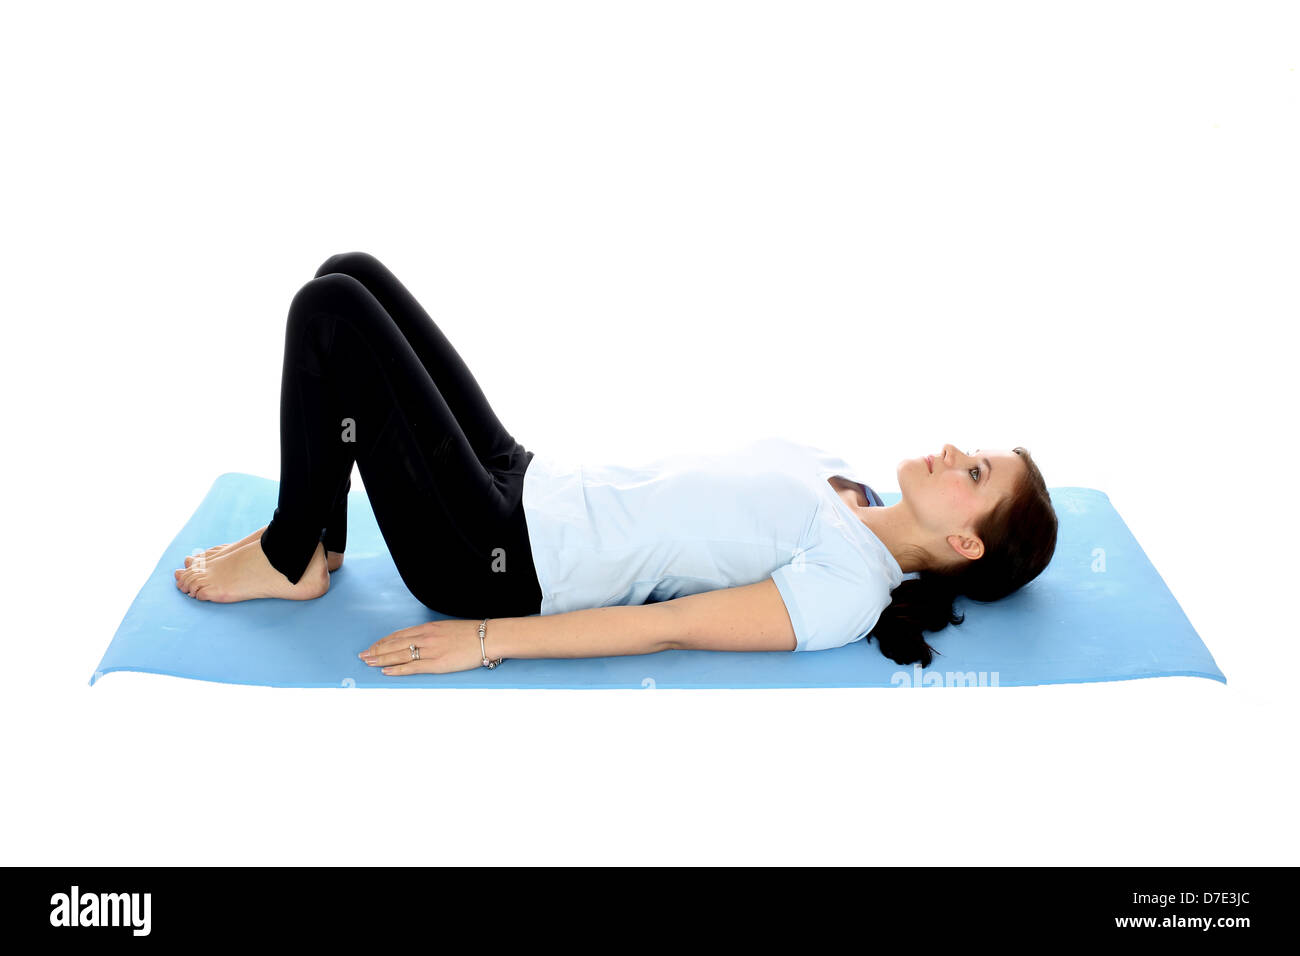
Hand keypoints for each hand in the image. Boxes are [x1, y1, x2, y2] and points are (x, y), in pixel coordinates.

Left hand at [359, 619, 488, 674]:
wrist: (487, 638)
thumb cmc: (470, 634)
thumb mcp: (447, 628)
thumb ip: (432, 634)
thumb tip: (420, 640)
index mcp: (428, 628)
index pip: (399, 635)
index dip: (384, 641)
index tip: (373, 646)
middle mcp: (425, 637)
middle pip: (394, 644)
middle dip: (376, 650)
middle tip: (363, 656)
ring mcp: (430, 650)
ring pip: (399, 655)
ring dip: (381, 659)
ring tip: (368, 662)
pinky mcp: (436, 663)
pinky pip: (412, 667)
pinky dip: (397, 669)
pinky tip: (386, 670)